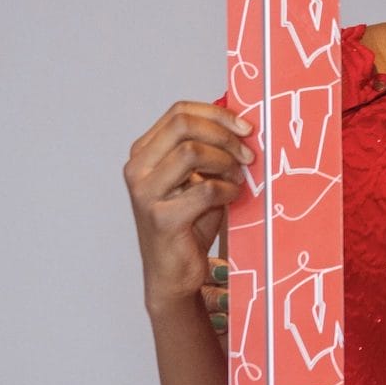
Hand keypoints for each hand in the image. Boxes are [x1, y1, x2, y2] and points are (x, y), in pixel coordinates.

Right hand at [123, 101, 252, 321]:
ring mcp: (145, 193)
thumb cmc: (189, 223)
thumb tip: (241, 121)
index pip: (179, 112)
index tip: (246, 127)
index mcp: (144, 152)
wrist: (173, 272)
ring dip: (226, 162)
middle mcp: (137, 168)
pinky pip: (205, 189)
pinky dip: (227, 190)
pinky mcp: (161, 218)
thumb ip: (210, 150)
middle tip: (248, 153)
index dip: (217, 113)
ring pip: (192, 152)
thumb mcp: (199, 178)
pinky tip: (231, 199)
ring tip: (238, 179)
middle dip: (224, 134)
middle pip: (183, 125)